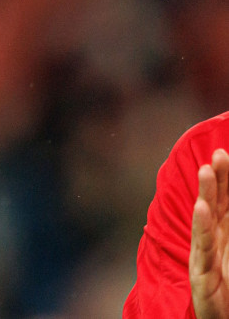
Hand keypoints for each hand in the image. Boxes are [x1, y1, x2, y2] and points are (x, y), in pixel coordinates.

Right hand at [191, 148, 228, 318]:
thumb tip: (226, 206)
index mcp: (225, 235)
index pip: (226, 201)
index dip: (227, 178)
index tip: (226, 153)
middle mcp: (214, 241)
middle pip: (216, 204)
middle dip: (217, 179)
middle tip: (218, 154)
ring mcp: (205, 256)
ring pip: (206, 221)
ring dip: (206, 194)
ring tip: (206, 171)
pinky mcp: (203, 274)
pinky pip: (203, 247)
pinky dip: (201, 226)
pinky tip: (201, 208)